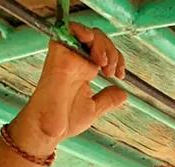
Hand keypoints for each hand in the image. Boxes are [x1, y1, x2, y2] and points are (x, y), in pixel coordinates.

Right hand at [11, 24, 127, 155]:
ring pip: (87, 32)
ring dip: (103, 44)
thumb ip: (107, 99)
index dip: (116, 58)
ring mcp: (67, 56)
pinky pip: (68, 30)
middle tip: (112, 72)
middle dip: (112, 51)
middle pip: (97, 38)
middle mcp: (75, 60)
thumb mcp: (93, 109)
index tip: (121, 76)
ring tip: (105, 65)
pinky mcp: (58, 53)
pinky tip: (96, 55)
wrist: (50, 128)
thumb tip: (123, 93)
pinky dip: (84, 33)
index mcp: (83, 70)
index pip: (103, 51)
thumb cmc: (65, 120)